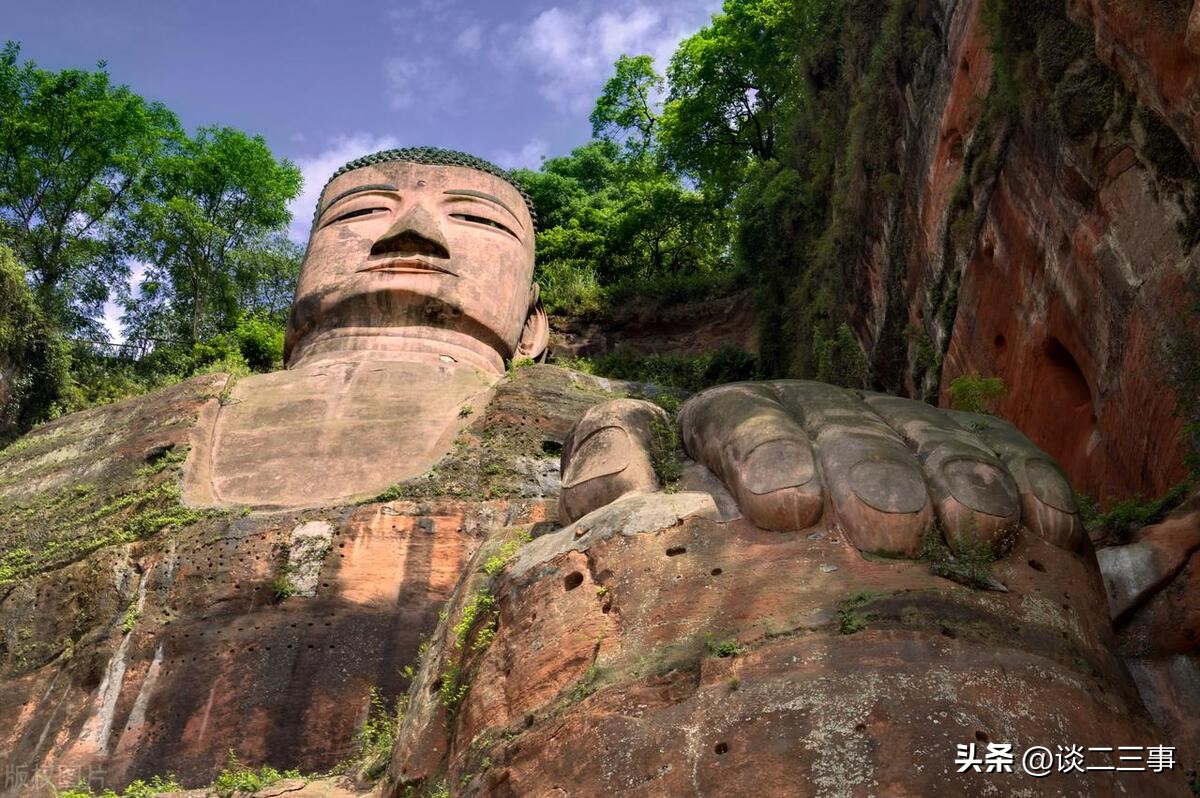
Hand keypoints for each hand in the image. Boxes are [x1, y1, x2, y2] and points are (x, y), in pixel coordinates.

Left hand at [559, 381, 1082, 556]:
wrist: (797, 647)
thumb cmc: (706, 604)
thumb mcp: (638, 554)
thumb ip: (614, 495)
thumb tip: (607, 473)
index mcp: (725, 435)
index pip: (734, 417)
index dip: (759, 448)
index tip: (784, 510)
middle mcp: (807, 423)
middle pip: (834, 420)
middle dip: (862, 465)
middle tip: (888, 524)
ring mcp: (885, 434)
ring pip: (916, 432)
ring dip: (949, 475)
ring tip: (970, 530)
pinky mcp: (960, 458)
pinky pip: (997, 451)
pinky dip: (1019, 482)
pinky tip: (1040, 528)